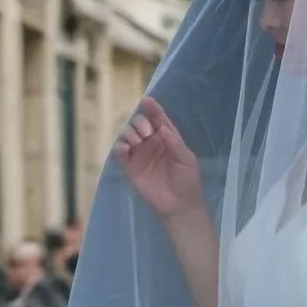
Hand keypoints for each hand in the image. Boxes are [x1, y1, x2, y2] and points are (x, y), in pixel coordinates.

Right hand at [114, 96, 203, 218]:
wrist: (179, 205)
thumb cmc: (187, 181)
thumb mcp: (186, 160)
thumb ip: (175, 143)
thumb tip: (163, 128)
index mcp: (166, 138)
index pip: (158, 119)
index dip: (152, 109)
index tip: (147, 101)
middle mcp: (151, 142)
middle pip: (139, 123)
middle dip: (140, 123)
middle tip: (147, 134)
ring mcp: (139, 154)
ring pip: (127, 134)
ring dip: (129, 133)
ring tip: (138, 142)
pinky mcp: (129, 166)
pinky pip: (119, 152)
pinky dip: (119, 146)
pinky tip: (126, 149)